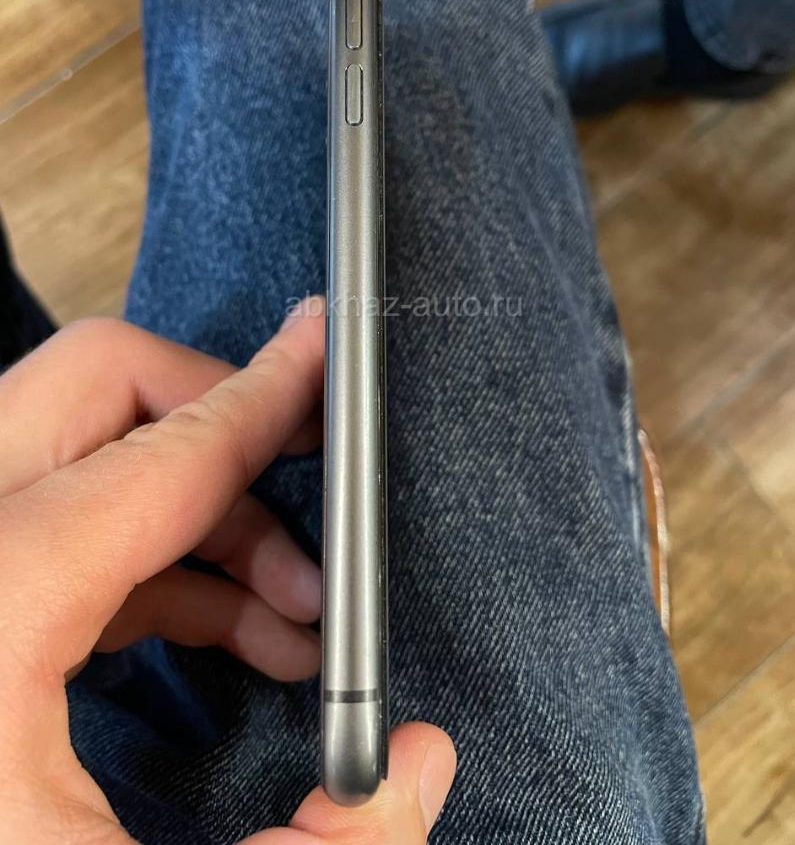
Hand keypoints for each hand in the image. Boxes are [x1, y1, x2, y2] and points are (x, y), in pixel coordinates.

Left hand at [0, 299, 455, 842]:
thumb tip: (416, 766)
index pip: (167, 452)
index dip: (270, 395)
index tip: (327, 341)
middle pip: (98, 387)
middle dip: (221, 420)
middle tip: (305, 480)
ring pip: (86, 451)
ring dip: (203, 509)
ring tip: (291, 614)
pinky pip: (65, 520)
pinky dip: (156, 555)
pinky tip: (228, 630)